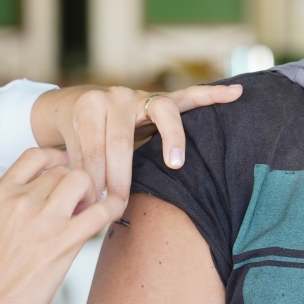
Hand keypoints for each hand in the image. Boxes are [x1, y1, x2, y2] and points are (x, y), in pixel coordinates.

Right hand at [0, 148, 117, 303]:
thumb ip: (21, 202)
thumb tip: (60, 191)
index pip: (34, 155)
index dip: (57, 157)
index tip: (66, 168)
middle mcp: (19, 201)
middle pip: (63, 169)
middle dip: (76, 183)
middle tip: (79, 205)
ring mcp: (42, 219)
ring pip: (82, 180)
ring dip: (91, 192)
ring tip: (87, 212)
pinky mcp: (64, 241)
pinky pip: (102, 210)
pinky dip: (114, 205)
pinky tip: (115, 209)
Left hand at [30, 83, 242, 210]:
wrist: (75, 107)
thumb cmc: (75, 138)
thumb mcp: (67, 153)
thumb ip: (78, 176)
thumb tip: (85, 209)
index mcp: (88, 108)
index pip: (95, 150)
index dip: (97, 181)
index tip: (99, 207)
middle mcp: (114, 95)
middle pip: (123, 139)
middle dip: (121, 175)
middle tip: (119, 204)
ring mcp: (140, 95)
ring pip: (163, 114)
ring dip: (173, 140)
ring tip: (176, 162)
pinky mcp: (162, 99)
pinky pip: (190, 96)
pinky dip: (212, 95)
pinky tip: (235, 94)